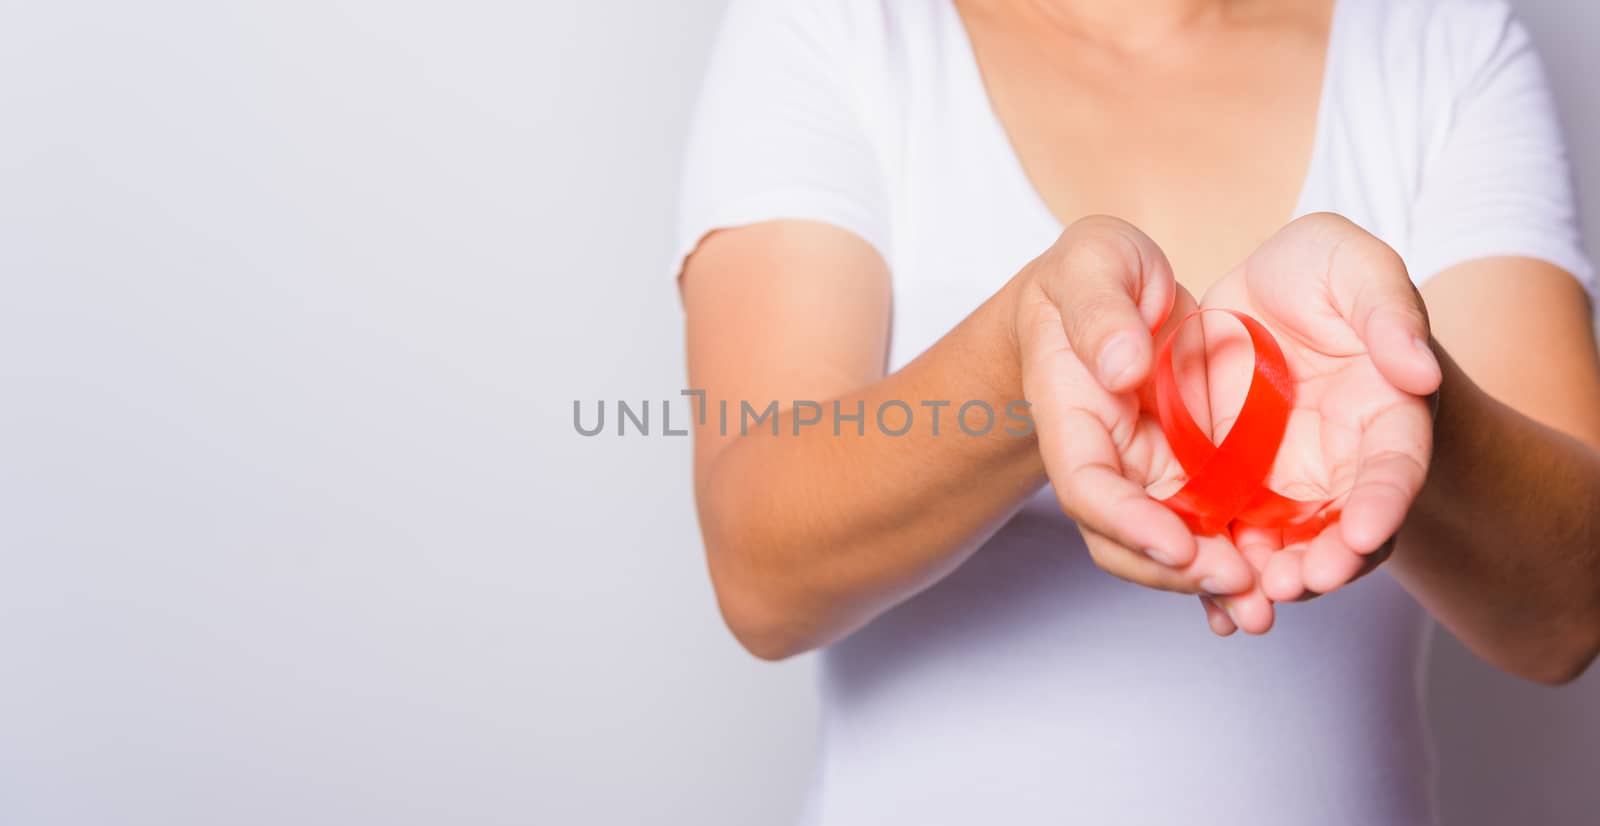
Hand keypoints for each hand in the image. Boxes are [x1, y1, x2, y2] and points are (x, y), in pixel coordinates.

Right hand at [1016, 216, 1274, 632]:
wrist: (1109, 288)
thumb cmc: (1093, 271)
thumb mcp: (1092, 262)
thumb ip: (1102, 311)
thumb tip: (1123, 367)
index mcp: (1071, 414)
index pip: (1086, 486)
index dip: (1127, 522)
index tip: (1178, 543)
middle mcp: (1106, 459)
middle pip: (1126, 540)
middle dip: (1178, 570)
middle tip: (1241, 582)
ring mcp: (1147, 472)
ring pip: (1171, 546)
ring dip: (1214, 581)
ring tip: (1267, 602)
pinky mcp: (1188, 473)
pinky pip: (1209, 528)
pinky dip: (1238, 561)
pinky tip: (1278, 585)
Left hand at [1193, 214, 1441, 621]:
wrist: (1258, 299)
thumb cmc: (1322, 280)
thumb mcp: (1354, 267)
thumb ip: (1390, 309)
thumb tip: (1418, 374)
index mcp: (1386, 412)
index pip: (1395, 464)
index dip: (1384, 499)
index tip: (1366, 533)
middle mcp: (1344, 463)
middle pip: (1346, 527)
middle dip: (1327, 562)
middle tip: (1299, 582)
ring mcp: (1289, 483)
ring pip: (1289, 546)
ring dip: (1273, 576)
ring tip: (1251, 598)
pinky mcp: (1237, 490)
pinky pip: (1235, 540)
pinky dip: (1228, 572)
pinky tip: (1213, 603)